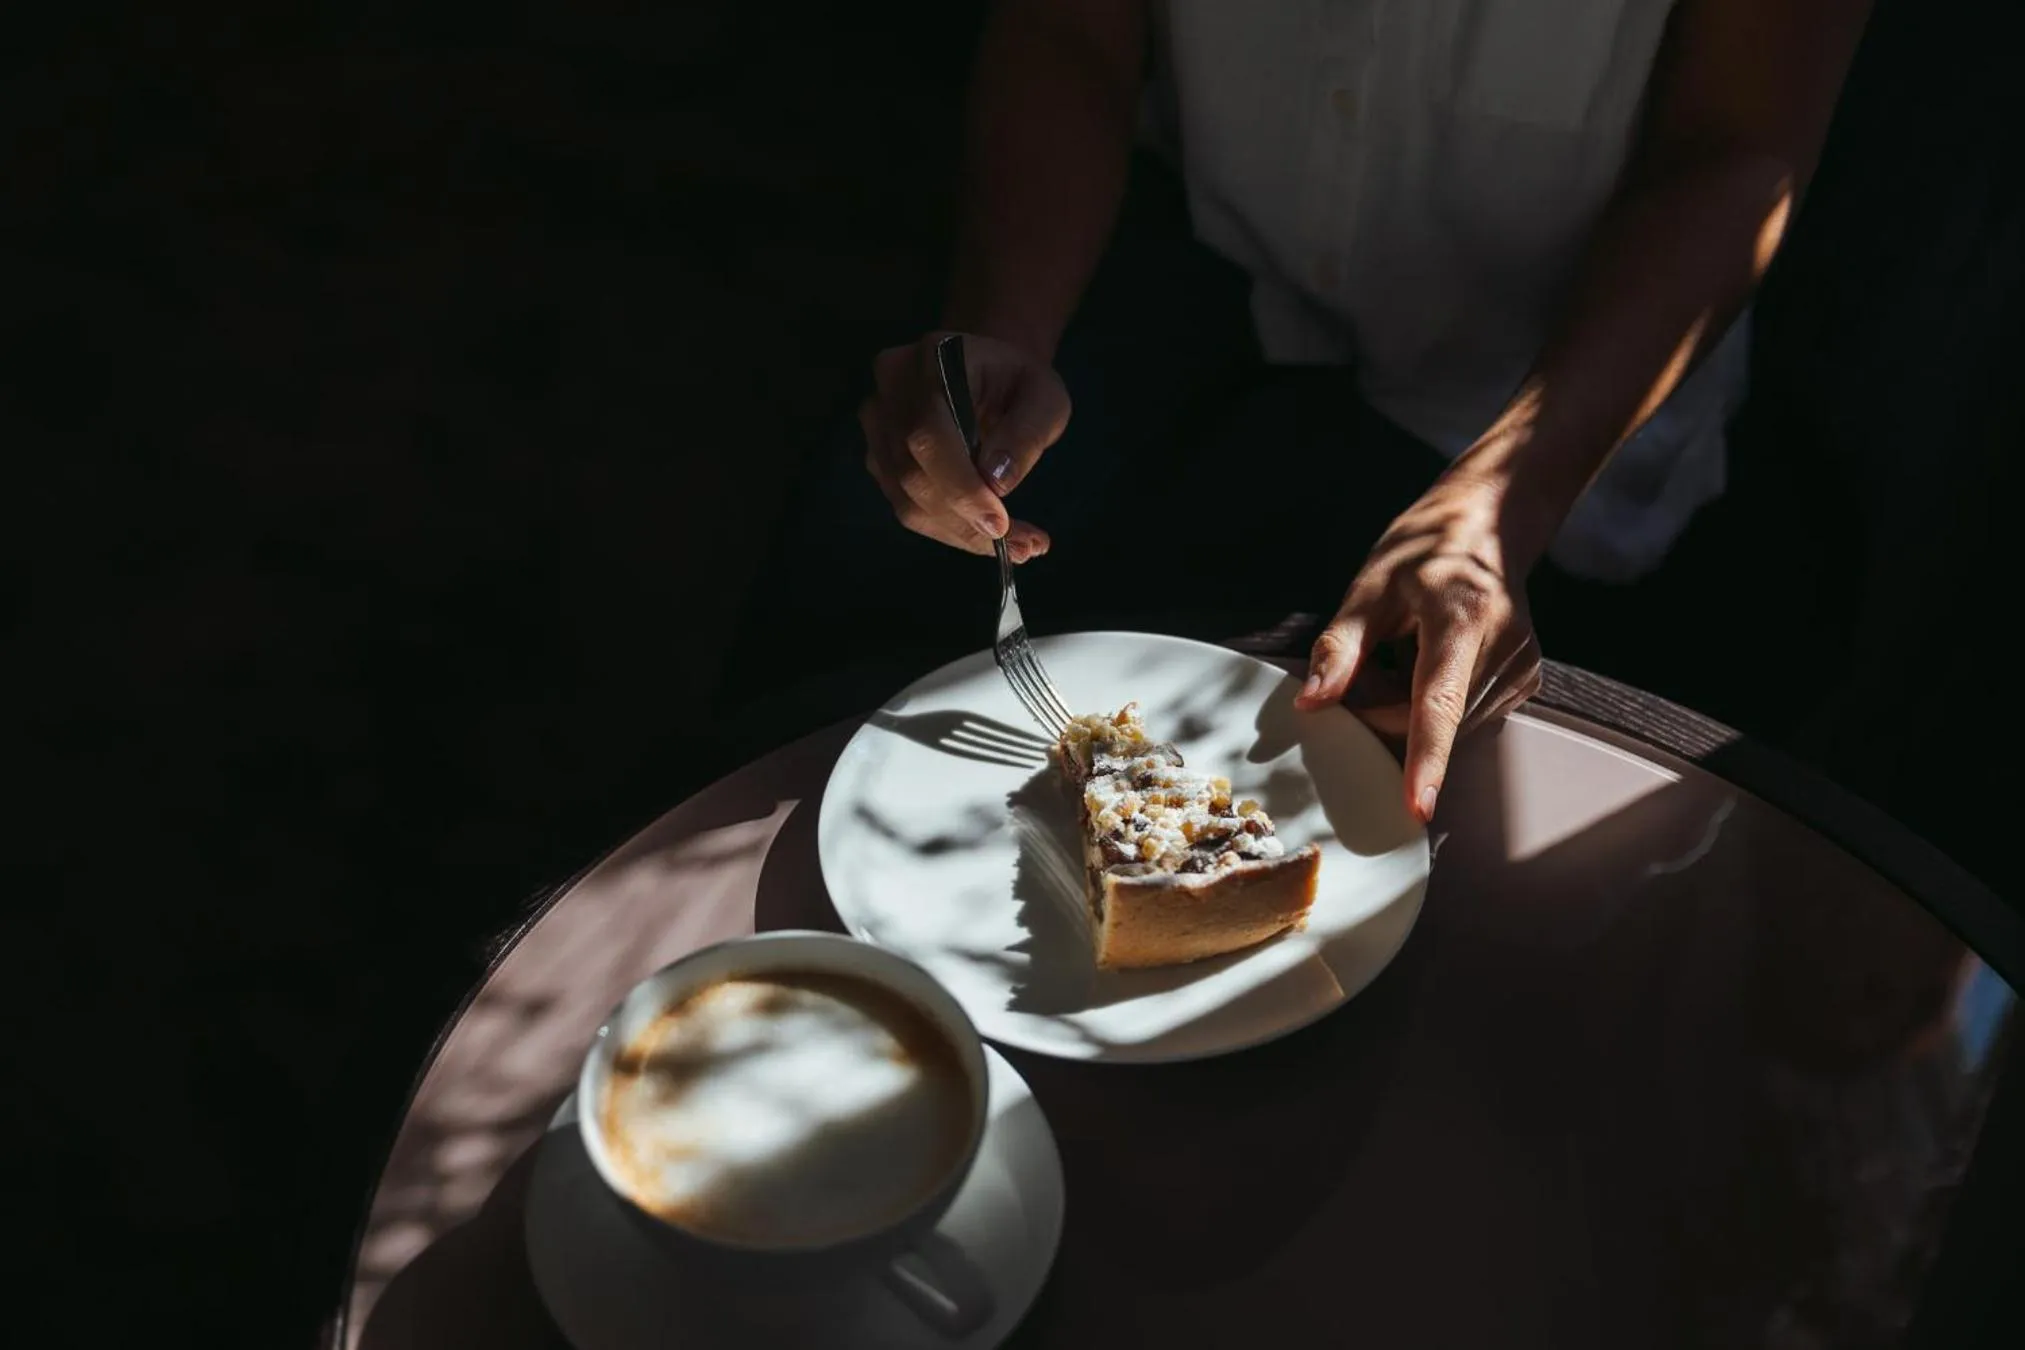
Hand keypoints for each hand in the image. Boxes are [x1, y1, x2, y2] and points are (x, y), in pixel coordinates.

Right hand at [860, 331, 1070, 560]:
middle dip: (967, 521)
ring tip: (1018, 548)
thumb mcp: (1044, 397)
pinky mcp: (879, 458)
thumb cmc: (1018, 383)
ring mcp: (877, 425)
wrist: (987, 374)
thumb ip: (1026, 433)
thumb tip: (996, 481)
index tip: (1000, 524)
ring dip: (962, 534)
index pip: (928, 433)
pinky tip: (988, 537)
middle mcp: (890, 390)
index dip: (960, 485)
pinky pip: (908, 508)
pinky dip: (951, 531)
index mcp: (930, 359)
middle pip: (912, 473)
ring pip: (907, 500)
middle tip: (1024, 548)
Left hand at [1293, 473, 1545, 822]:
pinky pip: (1465, 719)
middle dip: (1384, 712)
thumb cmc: (1425, 547)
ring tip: (1404, 654)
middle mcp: (1504, 649)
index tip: (1417, 807)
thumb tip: (1311, 704)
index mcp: (1462, 618)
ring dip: (1409, 711)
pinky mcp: (1525, 683)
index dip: (1425, 760)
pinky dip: (1435, 706)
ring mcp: (1521, 670)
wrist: (1491, 523)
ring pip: (1448, 728)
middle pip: (1430, 722)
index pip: (1438, 703)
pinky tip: (1429, 664)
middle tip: (1370, 665)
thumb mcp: (1371, 586)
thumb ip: (1340, 648)